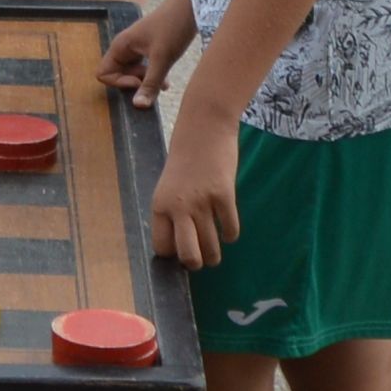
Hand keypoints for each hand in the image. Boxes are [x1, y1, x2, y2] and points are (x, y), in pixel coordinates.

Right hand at [99, 7, 172, 106]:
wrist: (191, 7)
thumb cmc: (173, 27)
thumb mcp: (162, 59)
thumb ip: (149, 84)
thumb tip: (138, 106)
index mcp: (120, 46)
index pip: (103, 73)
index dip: (119, 83)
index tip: (139, 81)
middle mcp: (125, 47)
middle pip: (118, 76)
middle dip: (135, 84)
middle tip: (154, 81)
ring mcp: (136, 49)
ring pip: (132, 74)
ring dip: (146, 82)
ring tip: (164, 83)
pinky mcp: (148, 50)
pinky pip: (143, 70)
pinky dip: (152, 77)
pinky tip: (166, 80)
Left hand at [150, 112, 244, 268]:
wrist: (204, 126)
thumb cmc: (185, 157)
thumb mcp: (168, 186)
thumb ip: (172, 212)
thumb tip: (183, 243)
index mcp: (160, 205)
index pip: (162, 248)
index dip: (172, 255)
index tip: (180, 251)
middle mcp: (179, 207)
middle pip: (189, 256)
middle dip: (196, 264)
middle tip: (200, 257)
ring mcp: (203, 202)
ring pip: (212, 249)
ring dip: (215, 254)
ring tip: (215, 250)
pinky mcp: (225, 195)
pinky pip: (230, 231)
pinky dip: (230, 235)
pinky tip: (227, 229)